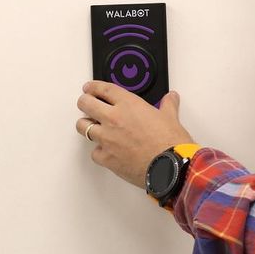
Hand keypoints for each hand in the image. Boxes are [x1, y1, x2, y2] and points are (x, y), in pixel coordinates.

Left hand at [76, 82, 194, 188]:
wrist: (169, 166)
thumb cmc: (170, 143)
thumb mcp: (171, 118)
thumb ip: (168, 105)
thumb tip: (171, 99)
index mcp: (129, 105)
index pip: (103, 89)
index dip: (94, 86)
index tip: (91, 88)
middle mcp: (113, 119)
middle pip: (85, 103)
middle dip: (84, 102)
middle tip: (86, 103)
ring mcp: (106, 138)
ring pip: (83, 127)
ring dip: (87, 125)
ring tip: (92, 126)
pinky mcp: (105, 157)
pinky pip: (94, 152)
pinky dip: (99, 151)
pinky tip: (105, 150)